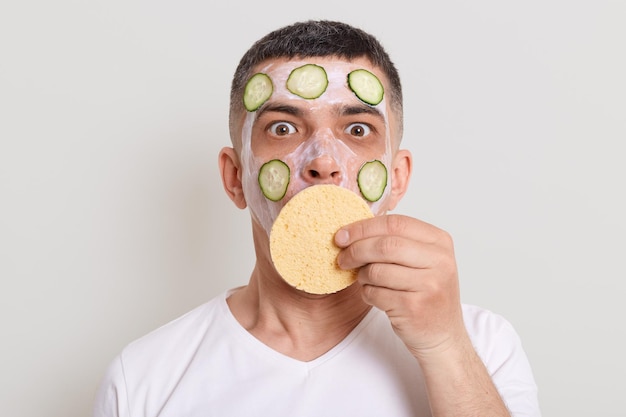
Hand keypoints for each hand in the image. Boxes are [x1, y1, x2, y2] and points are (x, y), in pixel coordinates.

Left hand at [335, 214, 467, 358]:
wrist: (443, 335)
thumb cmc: (426, 293)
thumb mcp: (422, 260)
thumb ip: (396, 240)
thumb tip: (350, 231)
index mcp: (439, 242)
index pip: (395, 223)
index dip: (363, 227)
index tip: (342, 235)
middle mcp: (439, 261)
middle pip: (385, 245)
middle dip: (356, 250)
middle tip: (343, 258)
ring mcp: (429, 285)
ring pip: (376, 270)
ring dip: (362, 276)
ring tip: (366, 281)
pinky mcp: (414, 307)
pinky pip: (375, 293)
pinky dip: (367, 293)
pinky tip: (375, 296)